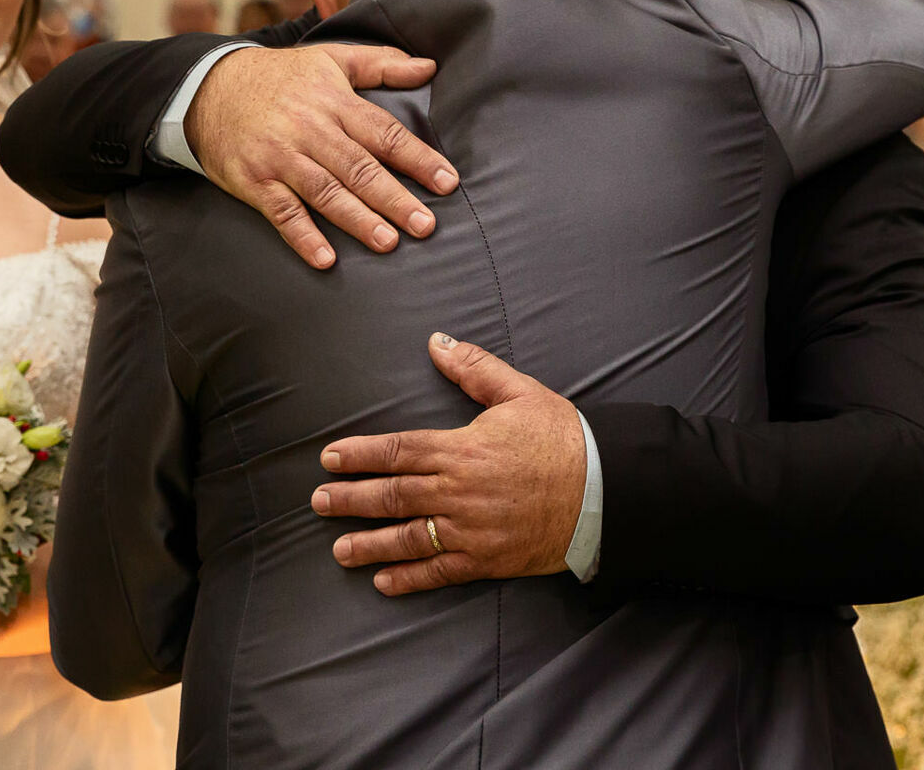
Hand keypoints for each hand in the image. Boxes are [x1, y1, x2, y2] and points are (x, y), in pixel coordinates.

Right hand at [187, 46, 458, 268]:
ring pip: (325, 191)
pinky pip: (281, 212)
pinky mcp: (254, 181)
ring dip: (357, 219)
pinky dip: (302, 236)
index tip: (447, 182)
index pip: (384, 133)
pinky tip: (325, 259)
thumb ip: (381, 64)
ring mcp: (281, 158)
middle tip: (426, 225)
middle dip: (394, 198)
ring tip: (388, 242)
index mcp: (334, 102)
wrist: (208, 87)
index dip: (417, 158)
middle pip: (359, 168)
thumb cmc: (281, 76)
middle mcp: (310, 131)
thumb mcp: (330, 59)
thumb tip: (429, 67)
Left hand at [311, 334, 586, 595]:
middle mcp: (457, 492)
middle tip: (319, 502)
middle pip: (392, 495)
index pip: (397, 451)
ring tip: (338, 549)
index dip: (359, 455)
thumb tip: (436, 342)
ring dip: (368, 543)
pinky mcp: (487, 560)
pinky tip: (383, 581)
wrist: (605, 491)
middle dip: (351, 499)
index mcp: (461, 449)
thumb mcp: (519, 392)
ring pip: (407, 538)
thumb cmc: (562, 438)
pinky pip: (439, 572)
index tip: (330, 459)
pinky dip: (409, 578)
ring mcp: (470, 530)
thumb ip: (473, 368)